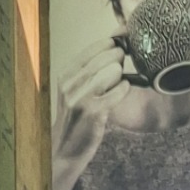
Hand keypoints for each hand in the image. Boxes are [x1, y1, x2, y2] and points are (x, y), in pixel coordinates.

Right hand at [51, 35, 130, 189]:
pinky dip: (124, 89)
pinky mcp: (93, 113)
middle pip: (104, 58)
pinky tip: (124, 89)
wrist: (65, 150)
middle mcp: (70, 84)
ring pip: (111, 72)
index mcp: (66, 75)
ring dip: (121, 74)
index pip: (92, 49)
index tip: (124, 39)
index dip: (111, 42)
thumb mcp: (75, 90)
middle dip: (119, 57)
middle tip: (123, 61)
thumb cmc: (76, 117)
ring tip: (120, 79)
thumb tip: (115, 44)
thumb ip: (90, 70)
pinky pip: (117, 92)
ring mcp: (80, 98)